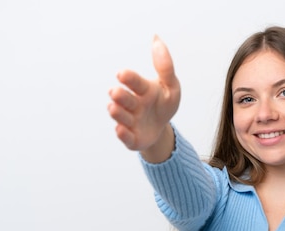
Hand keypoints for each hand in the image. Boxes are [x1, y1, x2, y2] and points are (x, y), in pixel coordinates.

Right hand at [107, 35, 180, 159]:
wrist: (161, 127)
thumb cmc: (163, 103)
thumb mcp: (171, 86)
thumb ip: (165, 67)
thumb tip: (156, 38)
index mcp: (143, 90)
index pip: (135, 82)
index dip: (129, 78)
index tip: (122, 74)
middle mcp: (133, 105)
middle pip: (125, 100)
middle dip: (120, 96)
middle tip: (115, 92)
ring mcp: (131, 121)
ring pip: (122, 117)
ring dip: (117, 113)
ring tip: (113, 107)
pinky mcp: (132, 138)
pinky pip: (126, 137)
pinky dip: (122, 134)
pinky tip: (120, 129)